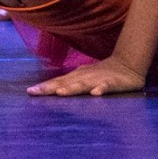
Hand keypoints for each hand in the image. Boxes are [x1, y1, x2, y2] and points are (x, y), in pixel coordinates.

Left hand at [27, 56, 145, 96]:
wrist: (128, 64)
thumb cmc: (102, 74)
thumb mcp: (85, 79)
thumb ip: (71, 84)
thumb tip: (53, 91)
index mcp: (77, 76)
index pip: (58, 82)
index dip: (44, 87)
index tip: (30, 92)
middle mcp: (85, 77)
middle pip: (65, 83)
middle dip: (50, 88)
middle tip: (35, 93)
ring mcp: (98, 79)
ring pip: (83, 84)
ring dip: (72, 88)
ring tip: (61, 93)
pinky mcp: (113, 83)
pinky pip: (107, 86)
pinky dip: (101, 89)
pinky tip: (96, 93)